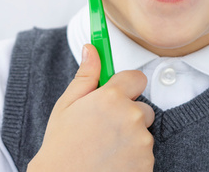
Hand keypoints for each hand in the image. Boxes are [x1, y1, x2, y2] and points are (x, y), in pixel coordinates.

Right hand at [28, 44, 154, 171]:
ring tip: (104, 149)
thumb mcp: (66, 105)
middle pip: (143, 108)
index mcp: (111, 97)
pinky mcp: (147, 164)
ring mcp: (141, 142)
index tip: (117, 96)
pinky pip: (145, 155)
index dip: (126, 87)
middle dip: (128, 115)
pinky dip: (133, 159)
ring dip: (130, 139)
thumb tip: (92, 49)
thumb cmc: (61, 147)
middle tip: (103, 130)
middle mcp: (131, 116)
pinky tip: (111, 163)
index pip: (137, 78)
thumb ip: (86, 75)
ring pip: (143, 133)